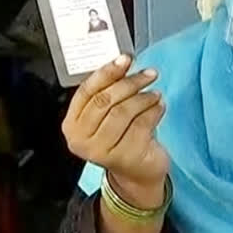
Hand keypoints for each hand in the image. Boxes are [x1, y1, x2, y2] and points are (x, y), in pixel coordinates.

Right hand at [62, 55, 169, 207]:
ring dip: (144, 97)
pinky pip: (142, 124)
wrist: (137, 173)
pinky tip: (159, 107)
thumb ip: (108, 93)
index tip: (125, 59)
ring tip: (155, 93)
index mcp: (72, 125)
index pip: (86, 91)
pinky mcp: (125, 156)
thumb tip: (122, 62)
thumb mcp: (107, 117)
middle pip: (105, 100)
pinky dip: (154, 110)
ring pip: (124, 111)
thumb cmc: (122, 138)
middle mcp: (81, 140)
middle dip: (130, 82)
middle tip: (148, 73)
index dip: (107, 72)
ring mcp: (102, 151)